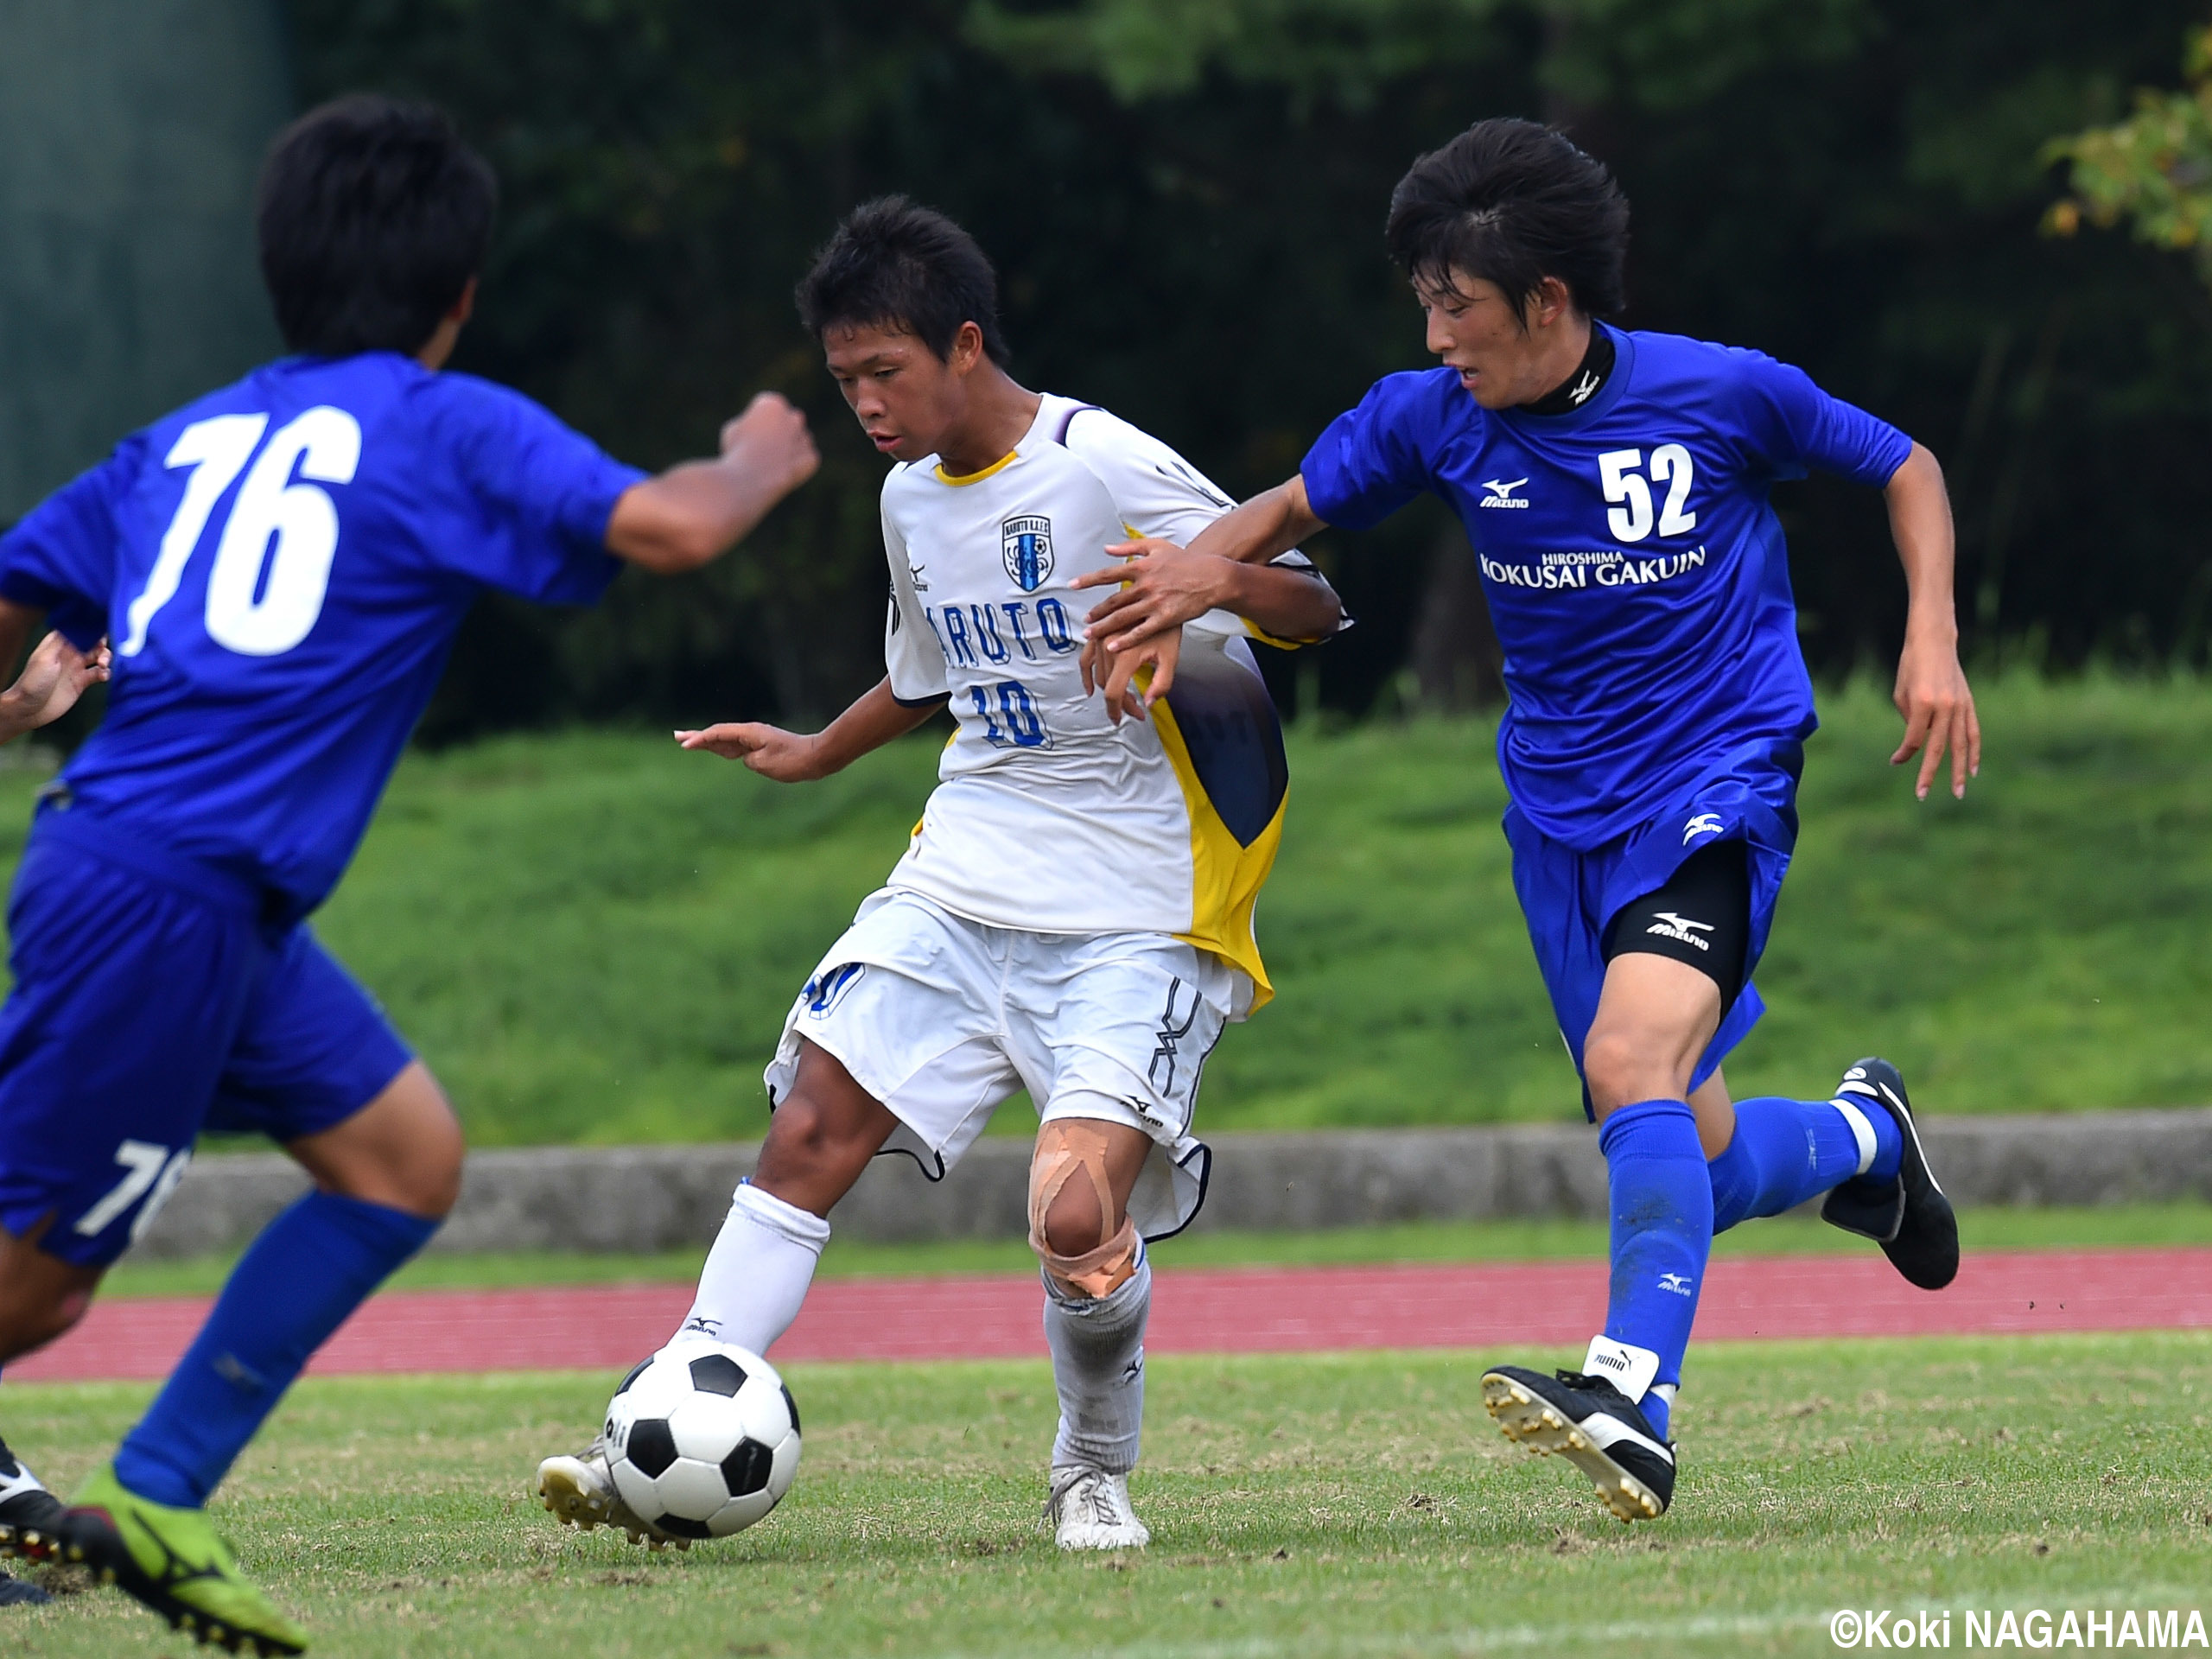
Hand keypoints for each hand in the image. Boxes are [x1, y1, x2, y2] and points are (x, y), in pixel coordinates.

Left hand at [0, 632, 109, 736]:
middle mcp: (68, 654)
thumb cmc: (33, 682)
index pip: (77, 631)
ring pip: (98, 657)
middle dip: (101, 644)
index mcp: (57, 645)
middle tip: (101, 650)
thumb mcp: (45, 658)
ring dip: (105, 658)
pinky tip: (103, 676)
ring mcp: (76, 668)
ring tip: (103, 665)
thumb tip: (77, 625)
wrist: (30, 708)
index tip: (100, 630)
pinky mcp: (82, 682)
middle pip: (91, 642)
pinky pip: (99, 674)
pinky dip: (105, 673)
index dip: (89, 628)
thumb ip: (62, 642)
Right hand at [675, 722, 823, 782]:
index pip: (719, 735)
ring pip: (724, 740)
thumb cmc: (794, 761)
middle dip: (697, 737)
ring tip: (687, 742)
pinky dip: (720, 747)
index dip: (700, 740)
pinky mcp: (760, 746)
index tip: (684, 745)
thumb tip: (745, 758)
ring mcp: (754, 739)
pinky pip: (734, 746)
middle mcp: (750, 733)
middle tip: (676, 737)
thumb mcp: (767, 764)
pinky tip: (713, 748)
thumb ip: (750, 760)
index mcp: (750, 734)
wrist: (816, 757)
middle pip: (718, 734)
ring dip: (706, 741)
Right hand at [719, 392, 819, 496]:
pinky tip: (781, 472)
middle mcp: (794, 417)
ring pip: (798, 440)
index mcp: (773, 403)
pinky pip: (805, 459)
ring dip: (788, 449)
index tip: (748, 437)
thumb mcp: (734, 429)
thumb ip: (751, 423)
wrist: (749, 479)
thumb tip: (761, 429)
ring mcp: (805, 437)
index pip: (766, 409)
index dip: (755, 424)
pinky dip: (796, 466)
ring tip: (770, 464)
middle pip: (785, 422)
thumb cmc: (737, 452)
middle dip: (778, 433)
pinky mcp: (811, 457)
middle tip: (763, 450)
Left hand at [1072, 539, 1233, 652]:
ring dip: (1104, 627)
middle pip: (1113, 601)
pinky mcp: (1166, 617)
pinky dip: (1126, 639)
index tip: (1072, 585)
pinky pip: (1141, 630)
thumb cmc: (1186, 561)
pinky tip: (1113, 646)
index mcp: (1142, 567)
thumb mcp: (1158, 546)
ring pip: (1123, 617)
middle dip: (1095, 613)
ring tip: (1090, 635)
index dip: (1088, 580)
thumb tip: (1107, 549)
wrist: (1212, 576)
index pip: (1108, 574)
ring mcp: (1155, 602)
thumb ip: (1130, 547)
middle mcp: (1145, 584)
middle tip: (1084, 621)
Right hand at [1082, 627, 1182, 724]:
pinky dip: (1086, 674)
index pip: (1114, 693)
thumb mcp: (1171, 657)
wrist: (1161, 598)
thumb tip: (1149, 703)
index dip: (1121, 710)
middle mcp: (1108, 646)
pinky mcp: (1098, 633)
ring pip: (1097, 675)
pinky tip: (1090, 687)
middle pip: (1106, 685)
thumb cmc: (1168, 626)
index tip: (1129, 717)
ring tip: (1123, 699)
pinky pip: (1086, 658)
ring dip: (1107, 690)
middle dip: (1120, 702)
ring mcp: (1100, 639)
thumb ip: (1161, 684)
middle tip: (1135, 708)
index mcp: (1125, 655)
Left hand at [1890, 630, 1979, 799]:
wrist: (1934, 642)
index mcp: (1923, 703)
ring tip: (1958, 791)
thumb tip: (1917, 744)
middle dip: (1929, 773)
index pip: (1914, 739)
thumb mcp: (1901, 693)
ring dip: (1959, 770)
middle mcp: (1944, 707)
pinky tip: (1973, 769)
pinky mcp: (1968, 703)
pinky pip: (1973, 733)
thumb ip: (1910, 721)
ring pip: (1960, 745)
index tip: (1895, 761)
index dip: (1904, 753)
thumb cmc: (1911, 667)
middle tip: (1922, 794)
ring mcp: (1959, 706)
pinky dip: (1974, 752)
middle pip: (1938, 748)